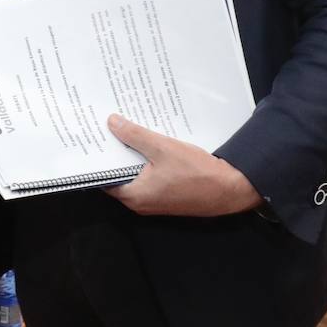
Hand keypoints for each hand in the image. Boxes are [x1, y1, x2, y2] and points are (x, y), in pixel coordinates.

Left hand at [103, 114, 261, 216]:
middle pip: (119, 176)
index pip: (103, 178)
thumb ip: (135, 136)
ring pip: (135, 176)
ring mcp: (154, 202)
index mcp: (133, 196)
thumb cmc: (196, 173)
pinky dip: (146, 163)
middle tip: (108, 131)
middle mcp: (140, 203)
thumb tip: (112, 123)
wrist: (230, 189)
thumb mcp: (162, 148)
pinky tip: (148, 145)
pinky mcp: (167, 197)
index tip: (95, 140)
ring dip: (132, 157)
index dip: (99, 158)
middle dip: (115, 154)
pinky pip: (149, 178)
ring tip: (126, 133)